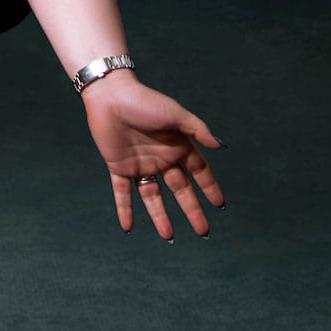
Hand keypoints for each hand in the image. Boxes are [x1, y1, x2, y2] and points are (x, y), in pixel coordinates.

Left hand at [81, 71, 224, 240]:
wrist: (110, 95)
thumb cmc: (145, 101)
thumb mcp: (175, 114)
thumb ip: (197, 129)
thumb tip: (220, 145)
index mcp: (176, 145)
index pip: (198, 171)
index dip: (209, 187)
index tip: (220, 205)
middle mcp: (160, 157)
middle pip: (180, 189)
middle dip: (192, 209)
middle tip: (203, 231)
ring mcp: (140, 164)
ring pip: (152, 196)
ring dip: (160, 216)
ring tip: (168, 236)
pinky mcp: (118, 166)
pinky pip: (122, 192)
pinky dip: (124, 209)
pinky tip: (128, 227)